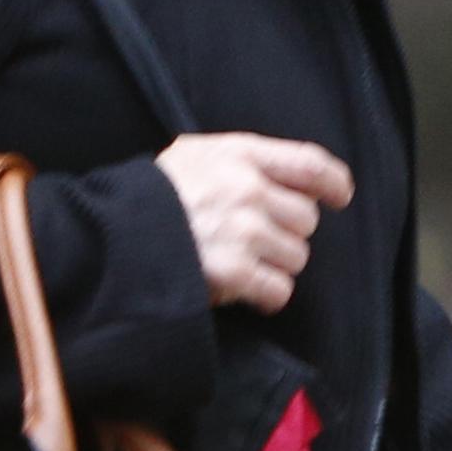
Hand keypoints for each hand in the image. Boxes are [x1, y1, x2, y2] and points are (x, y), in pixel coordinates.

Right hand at [154, 133, 353, 311]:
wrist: (112, 238)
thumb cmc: (152, 198)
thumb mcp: (192, 155)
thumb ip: (238, 159)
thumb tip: (284, 175)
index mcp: (240, 155)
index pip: (310, 164)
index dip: (333, 182)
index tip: (339, 196)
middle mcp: (248, 189)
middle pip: (306, 219)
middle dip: (287, 234)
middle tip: (255, 241)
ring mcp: (243, 232)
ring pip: (296, 257)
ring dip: (275, 266)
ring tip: (242, 263)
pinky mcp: (235, 272)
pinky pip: (279, 290)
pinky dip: (267, 295)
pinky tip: (245, 290)